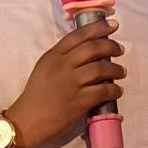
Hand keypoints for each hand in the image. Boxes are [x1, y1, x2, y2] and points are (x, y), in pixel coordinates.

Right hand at [6, 19, 124, 147]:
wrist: (26, 121)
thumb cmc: (35, 96)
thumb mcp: (44, 69)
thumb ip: (62, 59)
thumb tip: (87, 53)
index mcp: (53, 56)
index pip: (78, 35)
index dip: (98, 28)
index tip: (112, 25)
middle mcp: (63, 66)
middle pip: (93, 48)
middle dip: (111, 46)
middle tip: (119, 50)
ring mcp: (71, 83)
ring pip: (101, 68)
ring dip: (116, 69)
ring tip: (121, 72)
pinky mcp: (79, 101)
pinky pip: (103, 91)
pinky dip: (114, 90)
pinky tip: (117, 91)